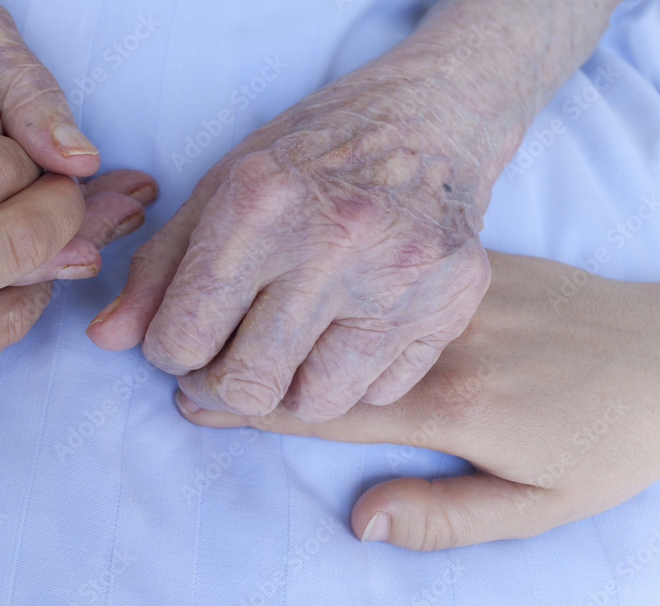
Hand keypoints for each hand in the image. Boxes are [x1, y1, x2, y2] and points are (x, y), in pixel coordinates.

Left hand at [88, 66, 490, 419]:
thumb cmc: (312, 152)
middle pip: (248, 385)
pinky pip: (380, 393)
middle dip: (216, 386)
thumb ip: (159, 268)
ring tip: (281, 347)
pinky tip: (342, 334)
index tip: (178, 339)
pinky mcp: (451, 304)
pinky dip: (348, 379)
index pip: (184, 335)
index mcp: (261, 205)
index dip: (165, 351)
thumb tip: (106, 338)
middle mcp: (334, 244)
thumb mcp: (221, 189)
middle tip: (219, 362)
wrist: (429, 117)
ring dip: (283, 389)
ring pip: (315, 403)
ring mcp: (402, 278)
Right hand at [176, 251, 659, 549]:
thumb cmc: (612, 437)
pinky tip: (277, 267)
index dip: (247, 404)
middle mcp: (438, 337)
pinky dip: (314, 272)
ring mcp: (447, 288)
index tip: (190, 397)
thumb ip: (449, 517)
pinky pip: (370, 269)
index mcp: (451, 402)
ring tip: (201, 306)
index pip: (321, 403)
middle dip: (231, 348)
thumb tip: (359, 522)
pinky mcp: (464, 259)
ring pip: (331, 292)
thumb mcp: (546, 504)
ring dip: (262, 301)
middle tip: (169, 352)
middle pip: (311, 341)